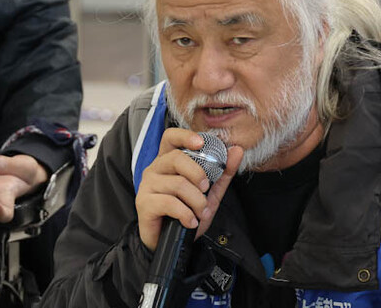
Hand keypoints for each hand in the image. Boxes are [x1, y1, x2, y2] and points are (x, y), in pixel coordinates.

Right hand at [135, 128, 242, 251]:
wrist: (171, 243)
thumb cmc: (187, 213)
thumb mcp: (209, 192)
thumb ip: (222, 172)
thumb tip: (236, 150)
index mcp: (168, 161)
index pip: (170, 137)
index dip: (185, 136)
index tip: (201, 143)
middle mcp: (155, 169)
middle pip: (176, 158)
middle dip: (198, 174)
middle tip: (206, 188)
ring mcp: (147, 185)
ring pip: (177, 184)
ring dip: (196, 201)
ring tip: (200, 212)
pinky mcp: (144, 203)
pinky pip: (170, 203)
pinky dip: (186, 214)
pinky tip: (190, 221)